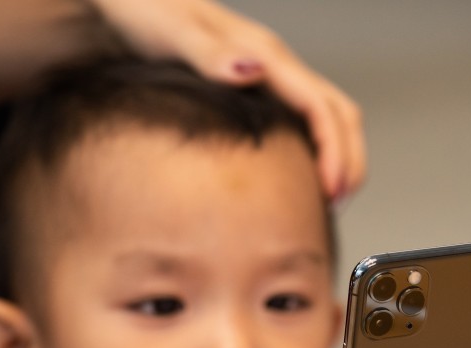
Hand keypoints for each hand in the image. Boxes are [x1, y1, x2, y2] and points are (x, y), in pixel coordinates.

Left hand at [88, 0, 365, 199]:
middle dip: (349, 159)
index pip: (322, 108)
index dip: (335, 152)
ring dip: (338, 156)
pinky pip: (305, 119)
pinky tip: (300, 177)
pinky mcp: (258, 87)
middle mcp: (276, 64)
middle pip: (339, 113)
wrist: (121, 5)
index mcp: (266, 55)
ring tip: (328, 199)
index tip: (332, 191)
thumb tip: (249, 70)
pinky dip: (316, 150)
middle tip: (338, 205)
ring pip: (328, 116)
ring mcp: (269, 75)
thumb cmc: (141, 14)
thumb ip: (208, 52)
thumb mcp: (170, 30)